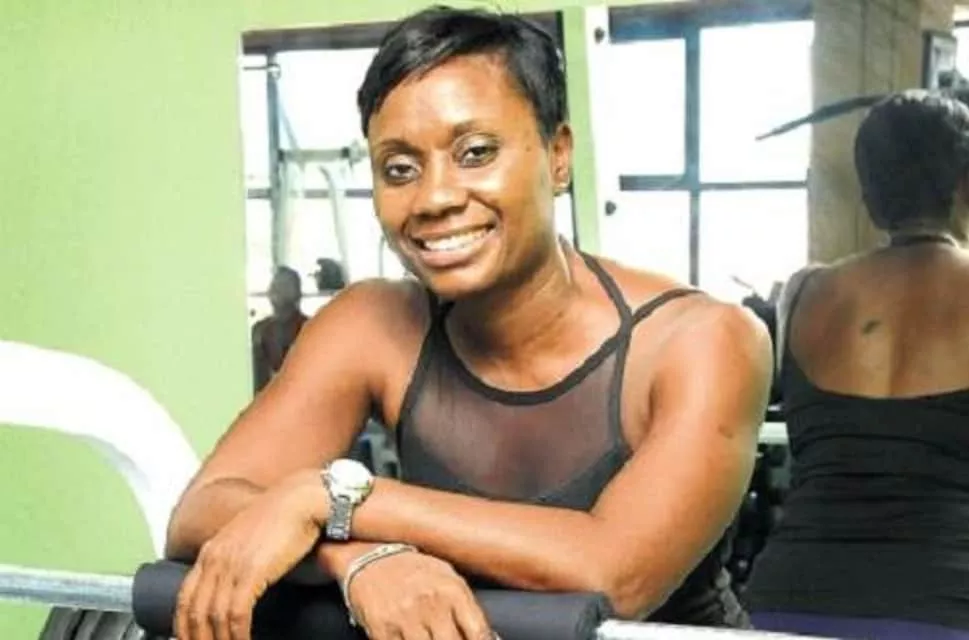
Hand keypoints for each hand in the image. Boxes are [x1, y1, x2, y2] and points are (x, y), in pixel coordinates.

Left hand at [173, 470, 327, 639]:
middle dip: (198, 639)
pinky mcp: (252, 571)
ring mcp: (231, 564)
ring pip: (213, 617)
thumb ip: (239, 560)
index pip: (185, 598)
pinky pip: (237, 614)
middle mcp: (215, 557)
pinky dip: (238, 635)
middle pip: (194, 612)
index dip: (184, 627)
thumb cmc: (286, 517)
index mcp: (211, 551)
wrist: (304, 499)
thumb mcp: (251, 539)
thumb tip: (242, 587)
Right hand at [344, 549, 493, 639]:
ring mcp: (406, 618)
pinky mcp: (383, 630)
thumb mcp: (447, 577)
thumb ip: (466, 606)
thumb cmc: (413, 569)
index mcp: (452, 590)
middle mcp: (430, 604)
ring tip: (432, 636)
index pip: (478, 632)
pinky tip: (413, 636)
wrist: (370, 558)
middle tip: (449, 636)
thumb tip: (488, 635)